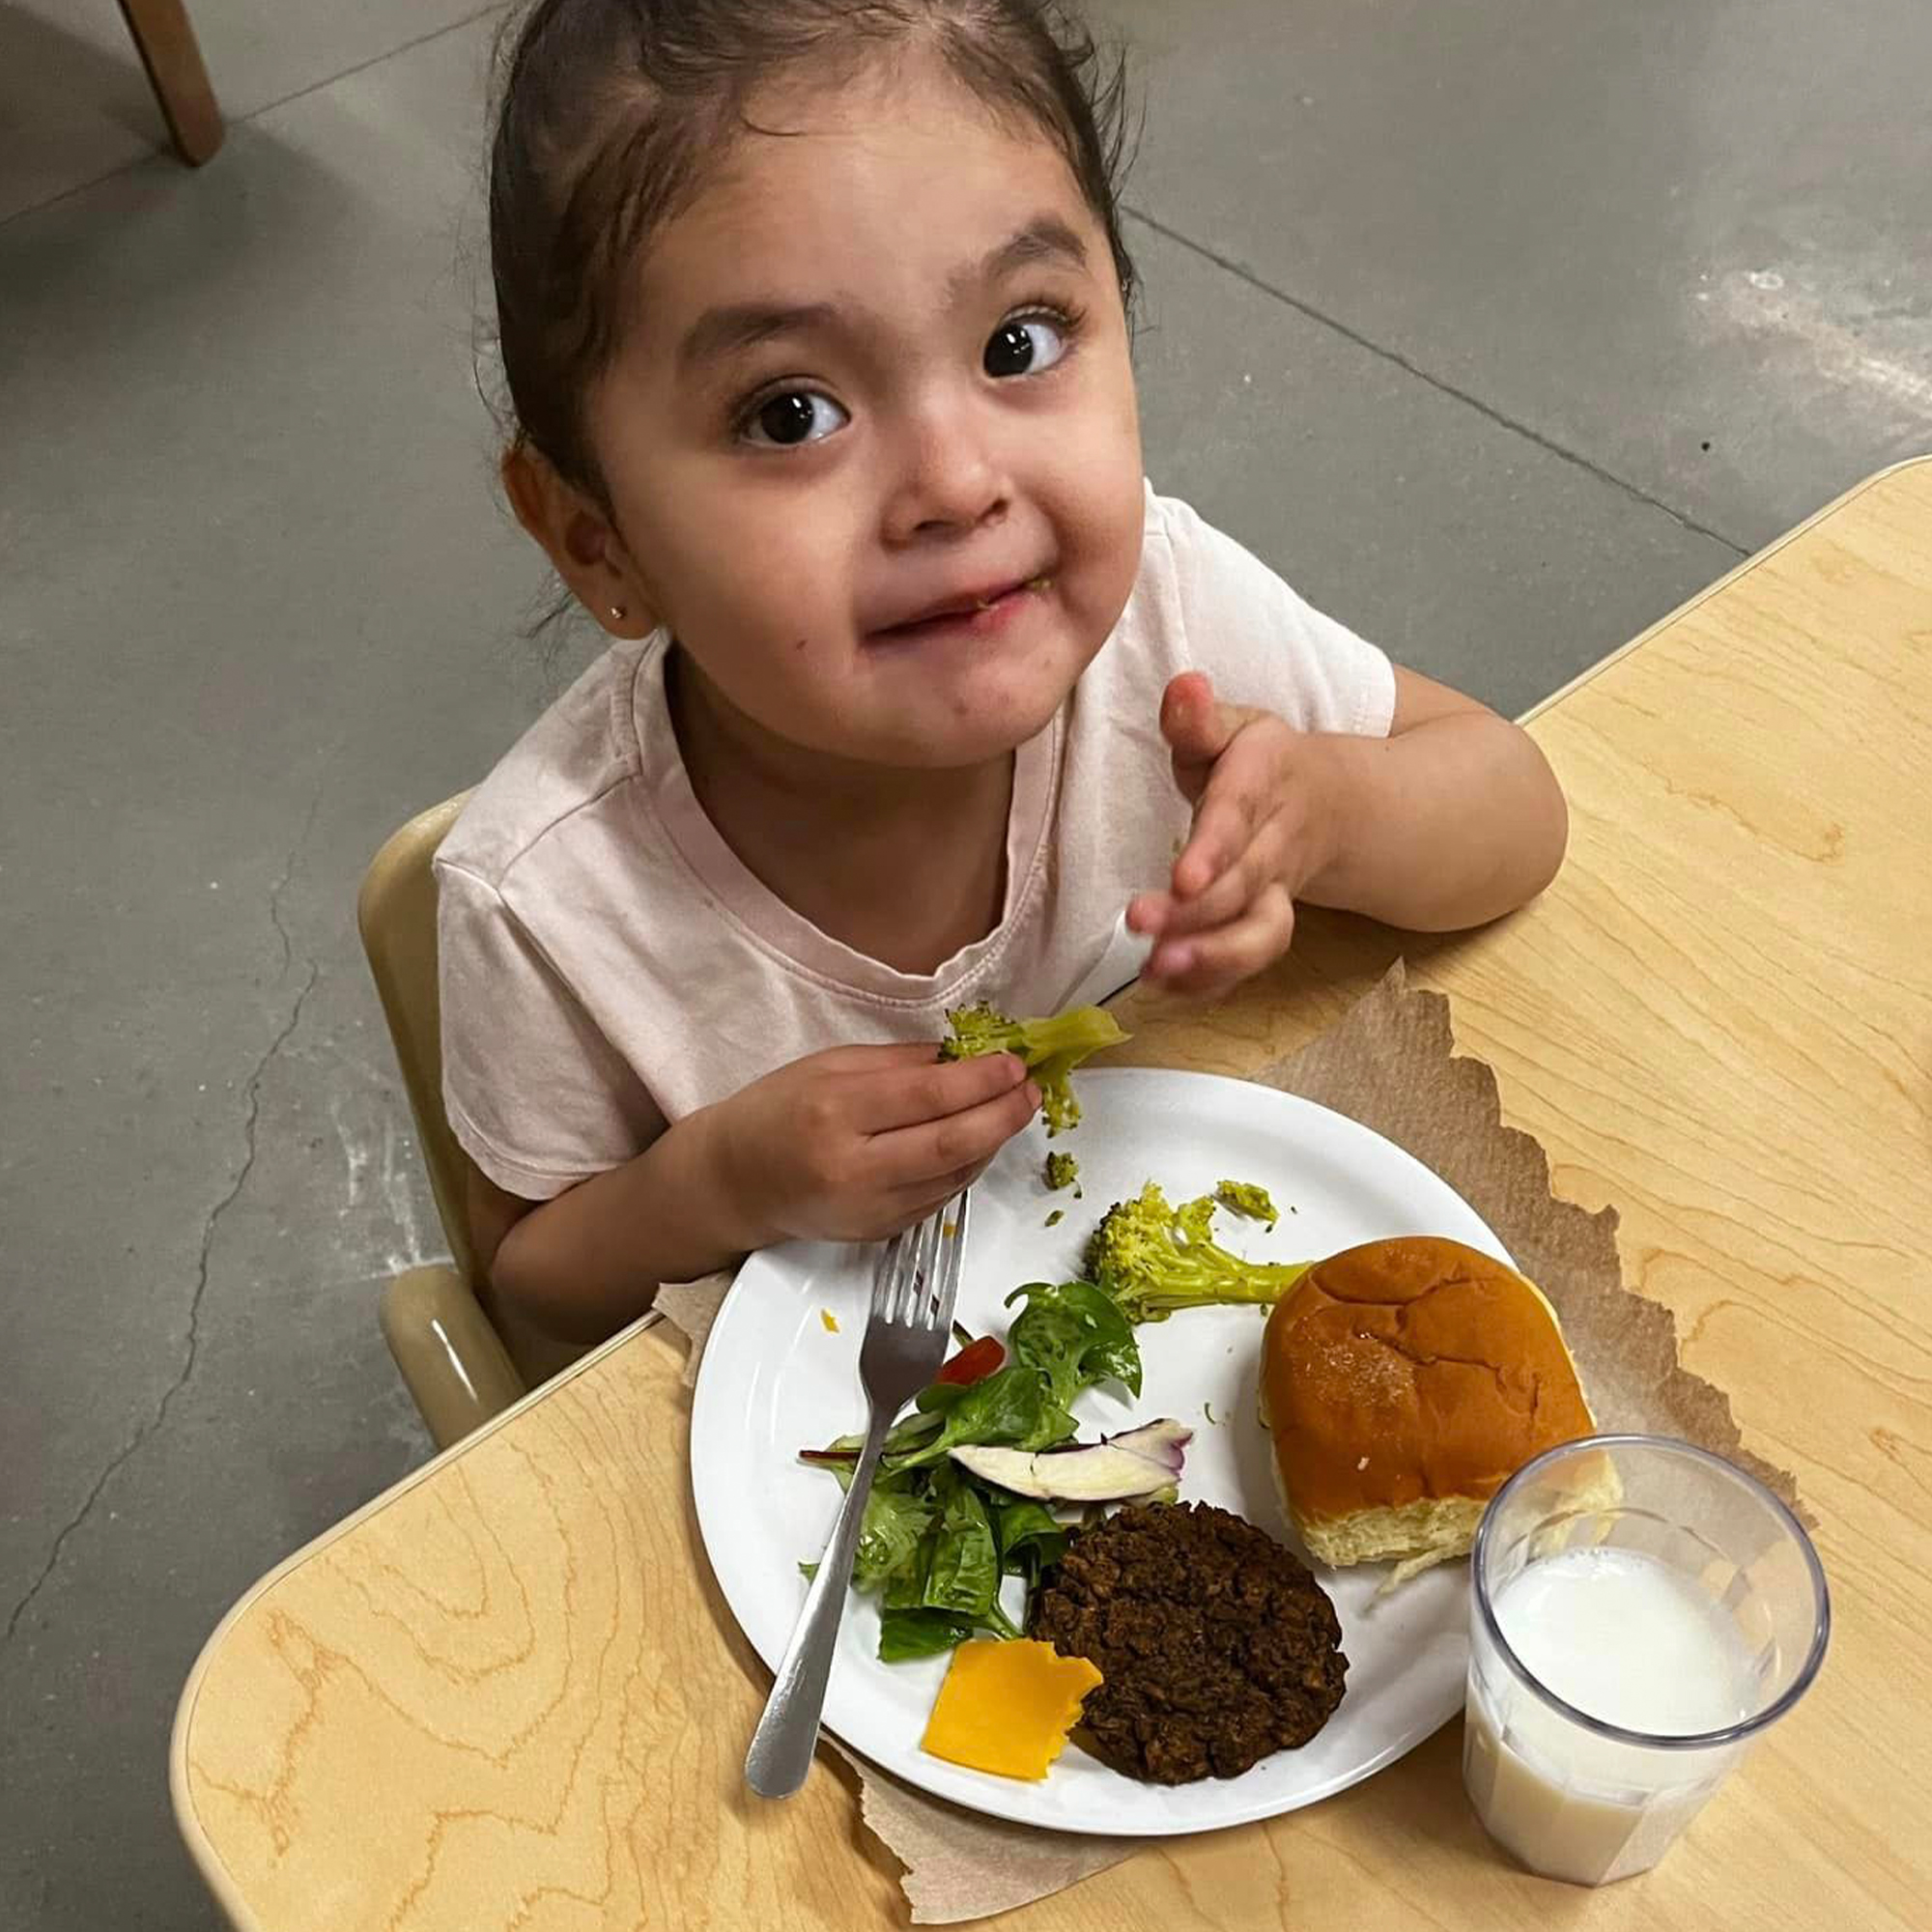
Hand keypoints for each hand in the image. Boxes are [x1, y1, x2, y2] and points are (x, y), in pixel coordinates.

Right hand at [705, 1044, 1040, 1246]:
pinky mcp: (879, 1232)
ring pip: (955, 1176)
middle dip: (1002, 1114)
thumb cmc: (776, 1111)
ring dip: (993, 1142)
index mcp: (835, 1112)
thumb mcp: (828, 1065)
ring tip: (1014, 1109)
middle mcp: (853, 1168)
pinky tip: (978, 1141)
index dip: (980, 1080)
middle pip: (951, 1143)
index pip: (927, 1097)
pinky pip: (941, 1198)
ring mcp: (868, 1208)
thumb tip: (963, 1056)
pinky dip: (968, 1168)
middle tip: (1030, 1090)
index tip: (1014, 1062)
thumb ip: (898, 1062)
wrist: (733, 1182)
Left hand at [1126, 671, 1338, 999]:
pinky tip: (1165, 984)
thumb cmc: (1262, 765)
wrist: (1337, 806)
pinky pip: (1249, 960)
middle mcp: (1276, 842)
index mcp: (1264, 781)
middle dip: (1196, 914)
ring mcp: (1276, 891)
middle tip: (1141, 926)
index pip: (1237, 815)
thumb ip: (1199, 719)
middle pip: (1244, 886)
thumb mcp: (1235, 728)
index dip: (1213, 850)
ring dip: (1212, 958)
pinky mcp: (1266, 925)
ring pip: (1260, 934)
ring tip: (1157, 971)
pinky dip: (1210, 980)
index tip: (1181, 878)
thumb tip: (1182, 687)